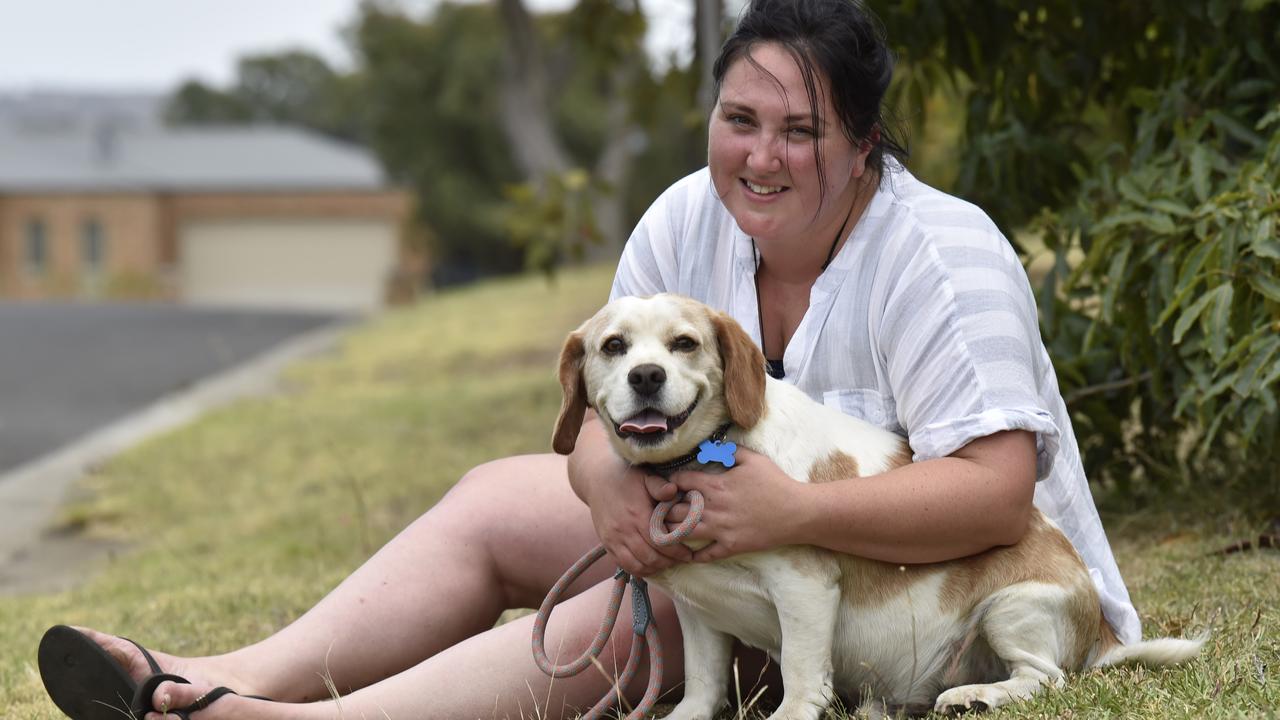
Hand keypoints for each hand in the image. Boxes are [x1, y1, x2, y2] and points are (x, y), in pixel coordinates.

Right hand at [568, 418, 692, 575]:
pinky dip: (639, 569)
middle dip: (668, 562)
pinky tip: (650, 565)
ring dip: (654, 568)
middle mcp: (623, 530)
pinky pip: (624, 565)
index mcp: (636, 514)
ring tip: (667, 563)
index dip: (676, 551)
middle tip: (681, 560)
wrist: (597, 480)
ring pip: (637, 565)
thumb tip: (674, 491)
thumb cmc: (626, 478)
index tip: (688, 554)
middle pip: (650, 557)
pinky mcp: (607, 544)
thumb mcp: (645, 477)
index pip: (660, 542)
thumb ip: (660, 486)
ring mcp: (613, 540)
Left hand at [662, 447, 804, 561]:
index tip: (671, 484)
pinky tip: (687, 553)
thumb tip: (712, 446)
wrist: (797, 512)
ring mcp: (720, 529)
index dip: (672, 482)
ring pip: (684, 533)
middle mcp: (713, 508)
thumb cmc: (776, 483)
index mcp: (716, 485)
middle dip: (666, 508)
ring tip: (669, 529)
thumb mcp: (753, 459)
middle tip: (664, 508)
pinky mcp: (730, 546)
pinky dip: (693, 555)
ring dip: (673, 531)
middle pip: (675, 509)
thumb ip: (729, 451)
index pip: (680, 482)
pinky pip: (705, 554)